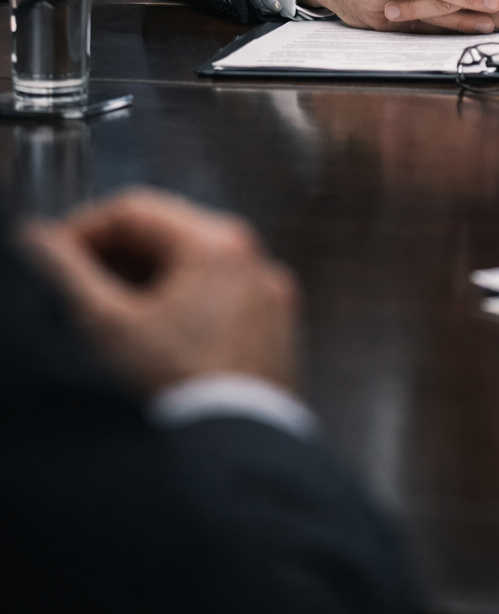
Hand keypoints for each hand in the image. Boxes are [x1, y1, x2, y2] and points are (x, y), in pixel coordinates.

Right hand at [18, 188, 300, 395]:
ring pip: (191, 278)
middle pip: (167, 240)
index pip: (134, 211)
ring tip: (105, 330)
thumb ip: (66, 272)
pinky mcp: (274, 345)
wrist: (227, 472)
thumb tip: (40, 242)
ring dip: (142, 293)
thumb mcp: (105, 328)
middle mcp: (257, 266)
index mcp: (221, 246)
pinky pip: (217, 313)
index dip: (80, 231)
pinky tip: (148, 357)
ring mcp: (270, 306)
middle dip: (111, 263)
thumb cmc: (173, 399)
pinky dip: (177, 321)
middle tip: (71, 294)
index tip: (49, 261)